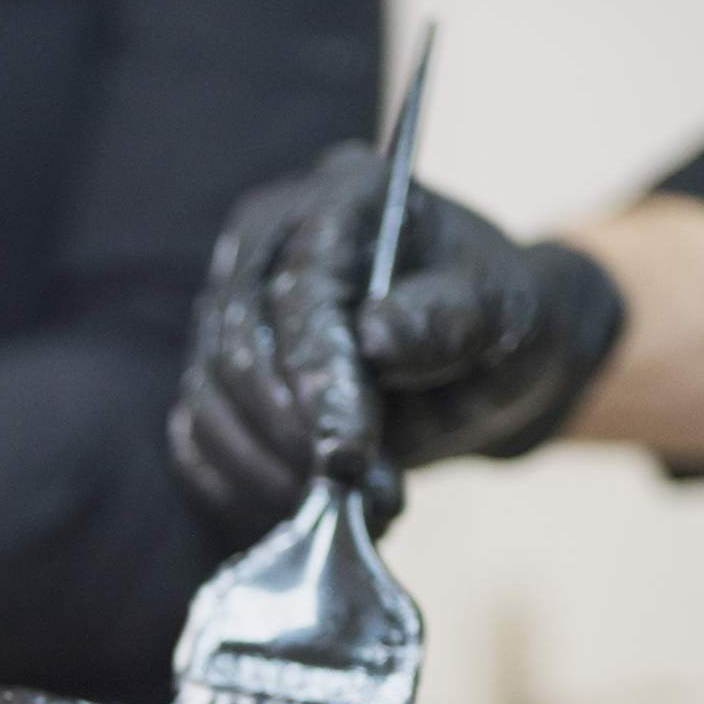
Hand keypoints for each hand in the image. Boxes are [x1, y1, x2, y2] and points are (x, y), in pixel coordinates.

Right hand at [172, 142, 625, 538]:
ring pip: (206, 398)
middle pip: (236, 345)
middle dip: (289, 432)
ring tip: (341, 506)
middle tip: (348, 490)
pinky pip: (195, 437)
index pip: (299, 289)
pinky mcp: (215, 371)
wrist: (481, 363)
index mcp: (342, 197)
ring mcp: (231, 306)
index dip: (316, 376)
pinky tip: (299, 507)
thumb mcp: (508, 313)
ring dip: (265, 468)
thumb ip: (451, 317)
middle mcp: (269, 241)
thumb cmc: (502, 322)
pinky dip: (240, 484)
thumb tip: (377, 336)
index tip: (348, 453)